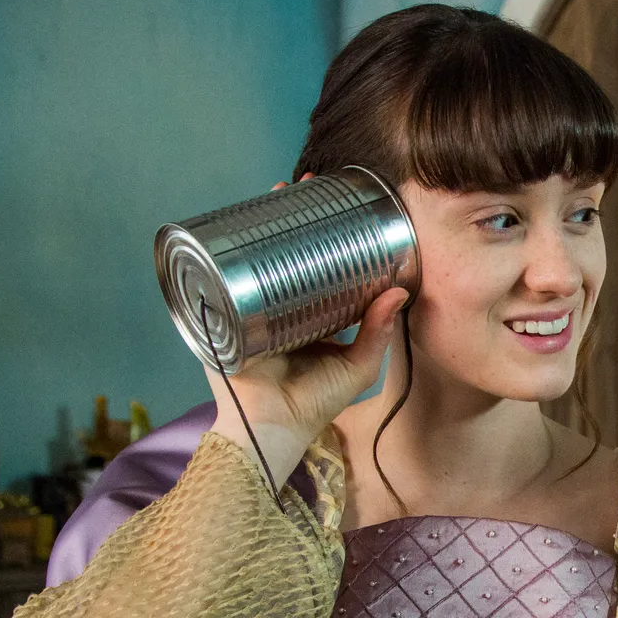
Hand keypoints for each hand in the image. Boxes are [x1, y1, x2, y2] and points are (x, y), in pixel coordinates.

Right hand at [206, 175, 410, 484]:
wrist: (273, 430)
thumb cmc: (315, 404)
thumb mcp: (359, 366)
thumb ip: (378, 333)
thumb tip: (397, 292)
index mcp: (306, 314)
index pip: (314, 264)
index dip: (322, 235)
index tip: (336, 205)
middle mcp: (274, 306)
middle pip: (280, 251)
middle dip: (288, 218)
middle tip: (302, 187)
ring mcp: (246, 307)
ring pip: (252, 256)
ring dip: (258, 222)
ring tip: (273, 196)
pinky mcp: (220, 314)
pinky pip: (220, 274)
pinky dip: (222, 248)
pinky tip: (231, 222)